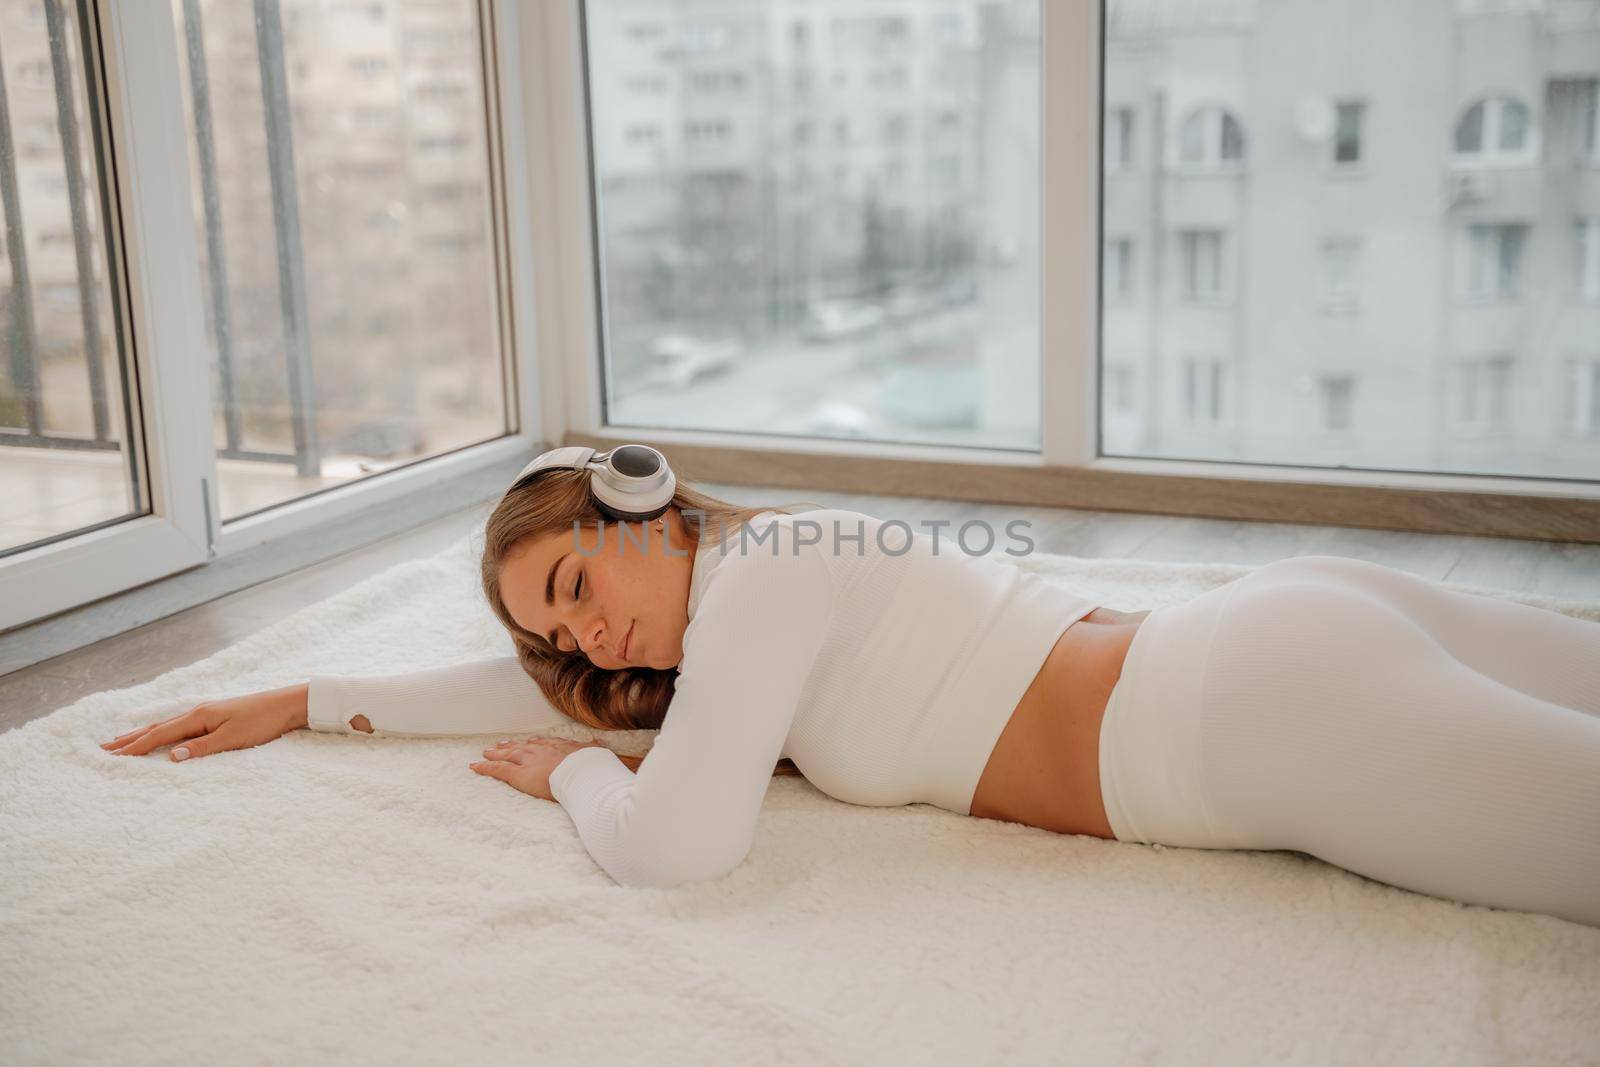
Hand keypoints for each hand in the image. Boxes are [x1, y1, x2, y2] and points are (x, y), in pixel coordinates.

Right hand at [100, 683, 308, 762]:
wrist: (288, 704)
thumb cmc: (263, 722)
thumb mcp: (233, 738)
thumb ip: (202, 748)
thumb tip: (171, 756)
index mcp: (199, 717)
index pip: (160, 735)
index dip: (135, 747)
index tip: (112, 757)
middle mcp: (198, 712)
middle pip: (157, 727)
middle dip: (130, 739)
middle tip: (104, 748)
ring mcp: (206, 713)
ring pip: (166, 725)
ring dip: (142, 734)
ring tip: (122, 740)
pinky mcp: (215, 716)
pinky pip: (180, 726)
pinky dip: (162, 731)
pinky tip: (162, 734)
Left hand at [470, 737, 609, 802]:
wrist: (583, 773)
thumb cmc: (592, 767)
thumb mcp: (598, 755)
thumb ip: (595, 750)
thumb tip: (599, 745)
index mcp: (560, 746)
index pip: (544, 743)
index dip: (535, 743)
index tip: (529, 742)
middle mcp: (542, 750)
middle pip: (523, 747)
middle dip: (512, 746)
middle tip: (502, 744)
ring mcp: (529, 761)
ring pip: (508, 755)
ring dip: (497, 753)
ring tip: (487, 751)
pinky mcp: (519, 774)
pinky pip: (497, 769)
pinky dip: (485, 767)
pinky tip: (475, 766)